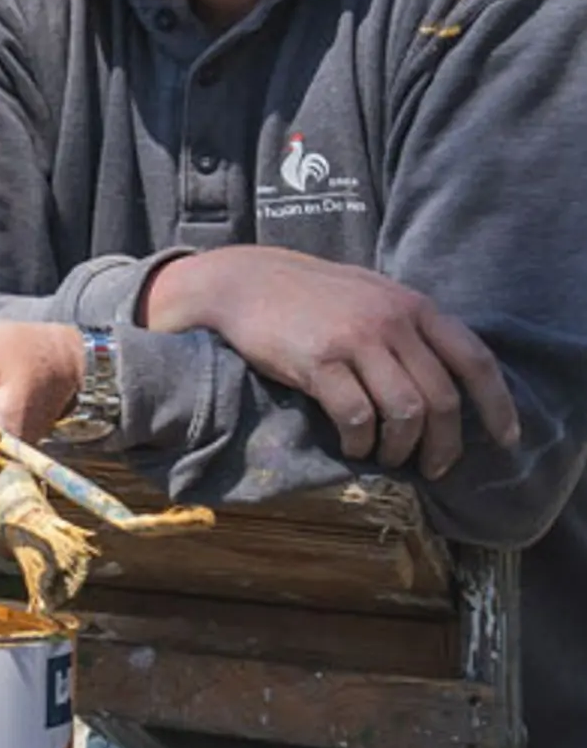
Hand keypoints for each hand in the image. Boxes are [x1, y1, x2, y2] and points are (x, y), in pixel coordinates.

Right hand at [144, 246, 519, 477]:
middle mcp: (392, 321)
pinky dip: (360, 443)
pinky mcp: (317, 362)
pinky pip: (356, 417)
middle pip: (442, 398)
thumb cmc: (308, 293)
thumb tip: (446, 376)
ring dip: (402, 448)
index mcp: (414, 305)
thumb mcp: (372, 294)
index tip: (504, 440)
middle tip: (433, 467)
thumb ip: (408, 325)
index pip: (475, 360)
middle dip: (444, 444)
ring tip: (388, 458)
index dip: (497, 406)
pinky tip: (352, 448)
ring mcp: (355, 340)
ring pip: (405, 412)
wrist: (244, 281)